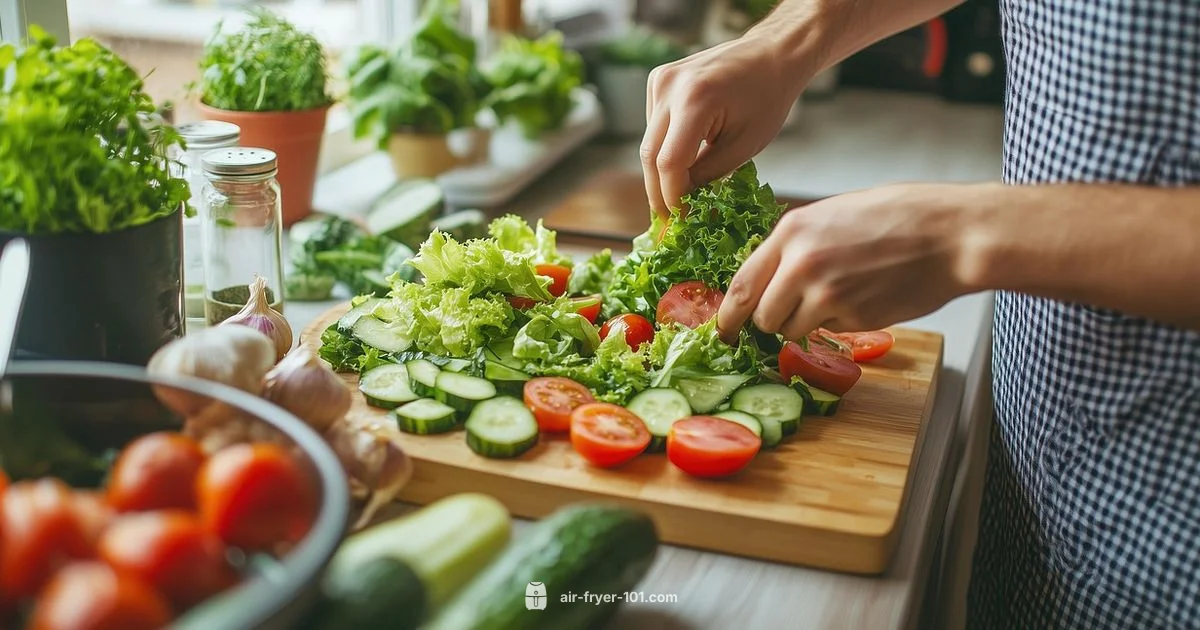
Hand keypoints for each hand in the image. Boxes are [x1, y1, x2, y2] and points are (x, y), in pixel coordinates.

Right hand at [640, 36, 812, 220]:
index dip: (673, 198)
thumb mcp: (745, 145)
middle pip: (650, 156)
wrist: (771, 53)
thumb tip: (684, 205)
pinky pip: (653, 127)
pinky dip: (664, 149)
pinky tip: (682, 162)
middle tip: (669, 222)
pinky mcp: (658, 80)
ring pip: (648, 144)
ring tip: (678, 198)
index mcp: (695, 101)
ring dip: (660, 173)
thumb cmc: (768, 97)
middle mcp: (669, 87)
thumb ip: (710, 175)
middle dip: (659, 193)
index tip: (681, 222)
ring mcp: (660, 81)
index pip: (669, 163)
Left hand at [715, 183, 978, 342]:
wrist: (952, 234)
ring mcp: (827, 294)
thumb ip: (797, 244)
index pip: (741, 285)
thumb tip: (770, 276)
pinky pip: (830, 332)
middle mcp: (801, 264)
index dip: (728, 314)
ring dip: (806, 324)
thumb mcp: (834, 214)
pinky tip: (866, 295)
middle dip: (772, 320)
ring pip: (793, 330)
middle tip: (793, 312)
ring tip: (841, 294)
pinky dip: (841, 323)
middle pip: (762, 315)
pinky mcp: (854, 318)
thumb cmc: (900, 217)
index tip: (723, 330)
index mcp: (792, 232)